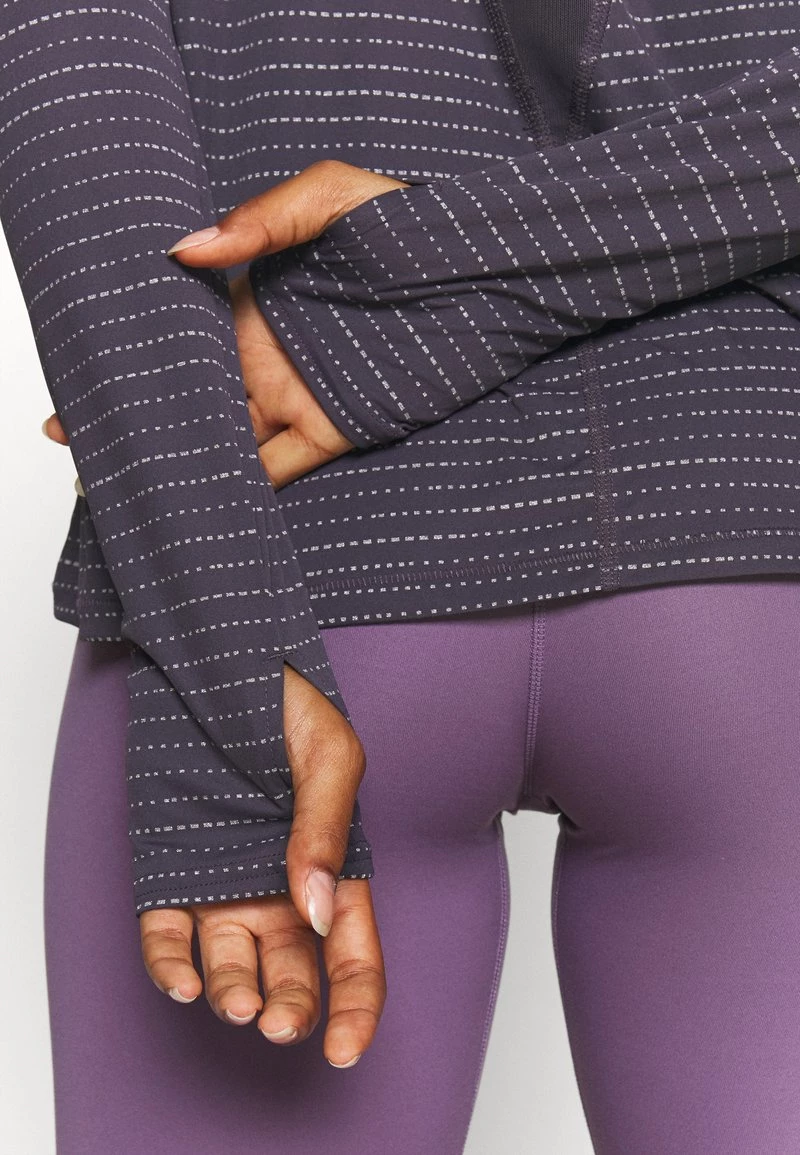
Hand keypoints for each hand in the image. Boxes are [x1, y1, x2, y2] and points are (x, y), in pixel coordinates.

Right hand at [43, 159, 408, 487]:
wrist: (491, 276)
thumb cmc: (414, 222)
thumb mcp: (333, 197)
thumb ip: (262, 220)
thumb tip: (186, 249)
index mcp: (253, 301)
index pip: (182, 332)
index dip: (135, 351)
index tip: (83, 373)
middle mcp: (266, 354)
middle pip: (192, 393)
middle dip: (140, 415)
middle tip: (77, 438)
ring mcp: (297, 395)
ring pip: (226, 436)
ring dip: (182, 457)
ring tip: (123, 477)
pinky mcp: (334, 430)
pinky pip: (280, 466)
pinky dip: (242, 486)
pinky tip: (201, 500)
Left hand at [140, 663, 385, 1066]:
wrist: (220, 658)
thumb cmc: (291, 701)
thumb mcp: (330, 757)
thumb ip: (327, 830)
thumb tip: (318, 909)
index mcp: (331, 868)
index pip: (355, 956)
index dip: (355, 1009)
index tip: (345, 1050)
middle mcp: (280, 888)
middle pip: (293, 973)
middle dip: (289, 1008)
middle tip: (276, 1021)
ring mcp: (225, 882)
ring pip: (230, 964)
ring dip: (233, 994)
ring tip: (234, 1001)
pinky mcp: (173, 870)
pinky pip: (169, 934)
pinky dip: (170, 965)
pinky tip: (180, 980)